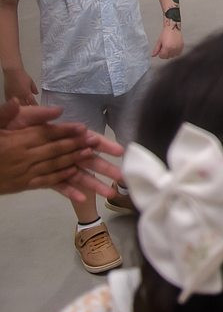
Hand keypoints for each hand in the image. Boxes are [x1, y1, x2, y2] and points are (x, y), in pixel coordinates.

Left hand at [0, 100, 121, 199]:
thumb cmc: (10, 132)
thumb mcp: (23, 119)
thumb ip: (38, 114)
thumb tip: (59, 110)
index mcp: (62, 135)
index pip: (87, 139)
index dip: (104, 145)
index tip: (119, 151)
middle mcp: (64, 151)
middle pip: (89, 159)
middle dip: (107, 168)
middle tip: (122, 176)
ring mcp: (57, 166)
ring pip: (79, 176)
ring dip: (95, 184)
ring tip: (110, 195)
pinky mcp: (47, 179)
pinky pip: (61, 187)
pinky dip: (71, 193)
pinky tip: (82, 200)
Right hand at [3, 67, 37, 105]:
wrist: (12, 72)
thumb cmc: (22, 76)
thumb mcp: (31, 82)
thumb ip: (34, 88)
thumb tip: (36, 93)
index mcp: (27, 93)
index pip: (32, 102)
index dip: (35, 106)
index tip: (37, 108)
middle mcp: (20, 96)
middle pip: (25, 105)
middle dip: (28, 108)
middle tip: (31, 109)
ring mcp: (13, 96)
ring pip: (18, 105)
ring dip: (21, 107)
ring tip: (24, 108)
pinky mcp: (7, 95)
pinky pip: (11, 102)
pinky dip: (14, 104)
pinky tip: (16, 105)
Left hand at [153, 25, 183, 58]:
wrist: (173, 27)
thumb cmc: (166, 33)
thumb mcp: (159, 41)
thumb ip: (156, 49)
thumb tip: (153, 55)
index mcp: (167, 48)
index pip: (162, 56)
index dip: (160, 54)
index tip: (161, 50)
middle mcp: (173, 49)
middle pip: (167, 57)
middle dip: (165, 54)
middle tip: (165, 48)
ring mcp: (178, 48)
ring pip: (173, 56)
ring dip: (170, 53)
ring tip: (169, 47)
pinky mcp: (182, 46)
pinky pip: (178, 53)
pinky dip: (175, 52)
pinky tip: (173, 47)